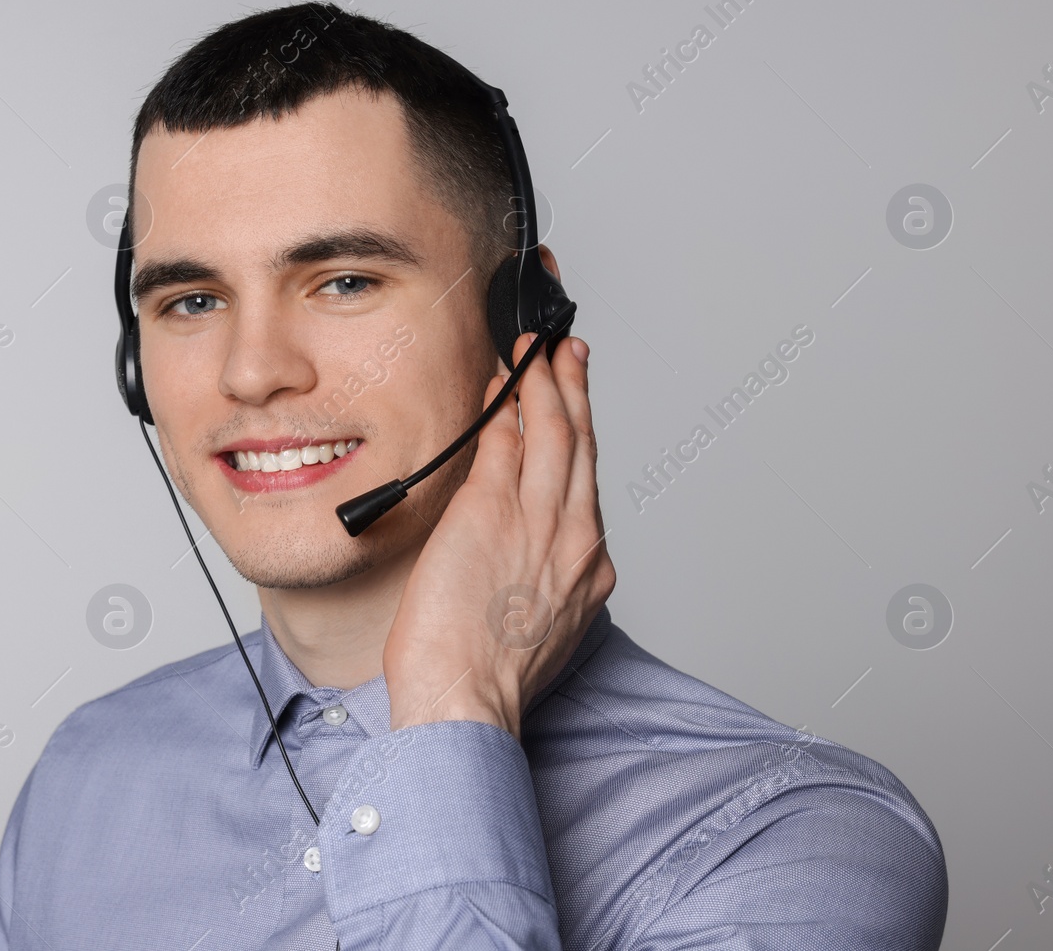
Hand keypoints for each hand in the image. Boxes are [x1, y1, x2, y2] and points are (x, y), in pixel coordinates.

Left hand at [383, 331, 615, 737]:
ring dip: (543, 383)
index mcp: (587, 568)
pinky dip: (504, 407)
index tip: (576, 406)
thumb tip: (517, 548)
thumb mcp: (536, 624)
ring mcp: (536, 521)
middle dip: (574, 390)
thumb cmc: (487, 679)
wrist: (465, 700)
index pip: (587, 483)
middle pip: (581, 445)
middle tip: (566, 353)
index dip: (582, 435)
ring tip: (535, 352)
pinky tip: (499, 384)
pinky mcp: (491, 511)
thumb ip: (539, 577)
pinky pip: (504, 443)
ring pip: (552, 432)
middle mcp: (574, 538)